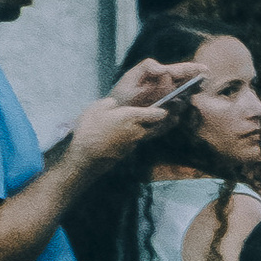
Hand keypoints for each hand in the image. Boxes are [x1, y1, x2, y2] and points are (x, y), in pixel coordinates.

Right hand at [69, 61, 191, 167]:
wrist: (85, 159)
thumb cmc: (90, 130)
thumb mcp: (97, 108)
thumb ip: (110, 104)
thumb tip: (115, 104)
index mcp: (133, 117)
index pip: (160, 113)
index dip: (167, 107)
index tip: (171, 101)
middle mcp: (139, 131)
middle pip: (161, 125)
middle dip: (169, 118)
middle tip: (175, 110)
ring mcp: (135, 143)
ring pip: (153, 133)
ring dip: (158, 127)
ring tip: (161, 119)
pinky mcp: (129, 152)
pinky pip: (141, 140)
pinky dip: (144, 135)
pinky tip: (137, 130)